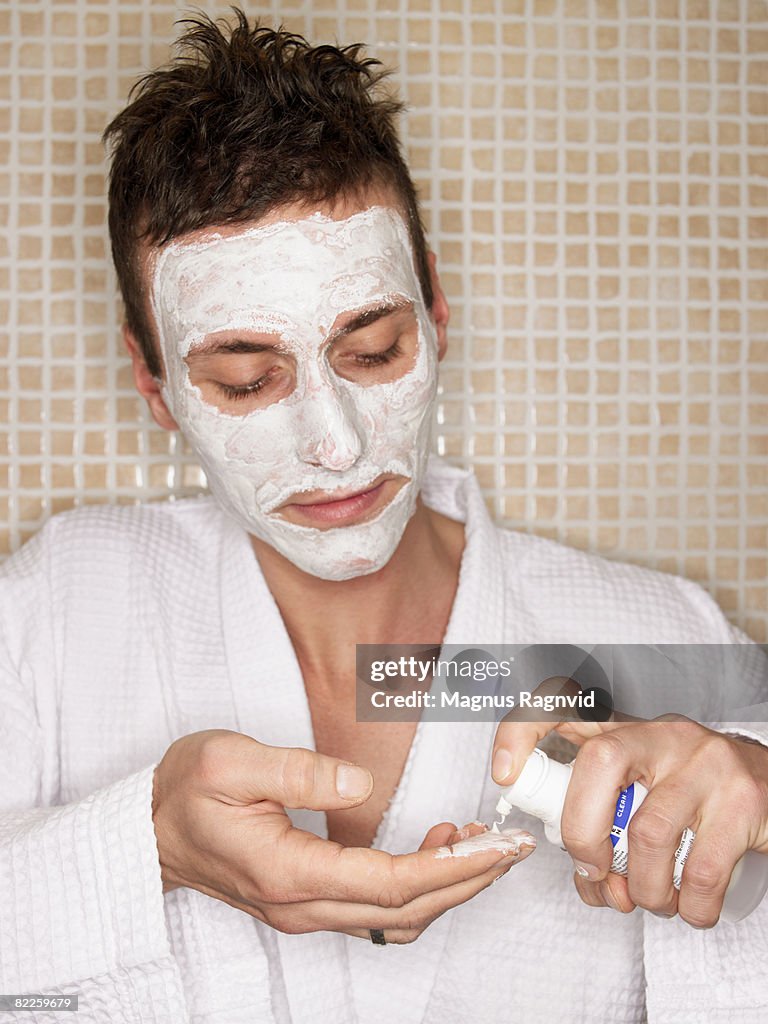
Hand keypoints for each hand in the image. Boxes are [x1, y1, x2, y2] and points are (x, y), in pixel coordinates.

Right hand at [152, 729, 535, 942]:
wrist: (147, 831)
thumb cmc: (184, 793)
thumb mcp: (230, 762)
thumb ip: (298, 772)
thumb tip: (360, 783)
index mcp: (288, 871)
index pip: (390, 882)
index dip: (452, 866)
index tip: (497, 844)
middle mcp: (302, 904)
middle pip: (405, 909)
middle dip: (467, 879)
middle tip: (512, 845)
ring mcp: (304, 909)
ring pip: (396, 917)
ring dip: (446, 886)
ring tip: (480, 840)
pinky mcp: (306, 901)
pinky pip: (376, 907)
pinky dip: (417, 885)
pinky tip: (434, 846)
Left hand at [491, 697, 767, 927]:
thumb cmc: (696, 795)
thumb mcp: (645, 786)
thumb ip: (607, 819)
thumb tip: (587, 877)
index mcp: (630, 732)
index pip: (562, 705)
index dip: (523, 730)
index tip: (503, 772)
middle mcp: (665, 736)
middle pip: (598, 765)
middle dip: (582, 835)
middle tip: (594, 874)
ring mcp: (706, 764)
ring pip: (647, 833)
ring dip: (641, 888)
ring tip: (650, 899)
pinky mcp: (745, 802)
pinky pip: (700, 872)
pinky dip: (686, 907)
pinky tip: (688, 907)